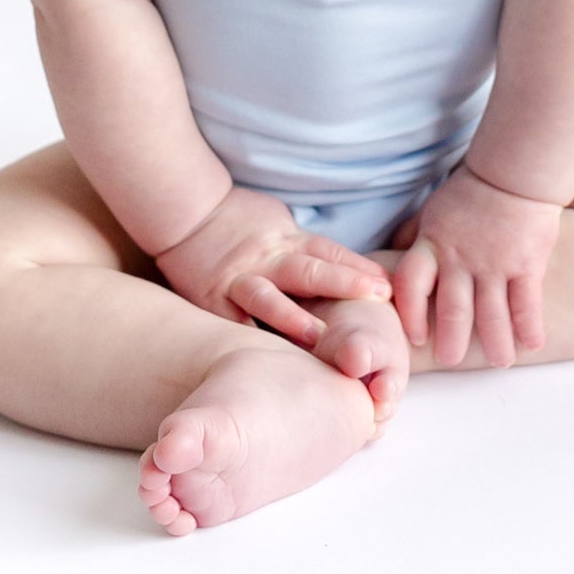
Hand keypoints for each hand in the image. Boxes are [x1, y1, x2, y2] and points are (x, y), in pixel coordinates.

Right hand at [153, 185, 391, 345]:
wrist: (186, 211)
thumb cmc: (237, 218)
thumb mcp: (278, 222)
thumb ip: (304, 248)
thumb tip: (343, 268)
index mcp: (287, 240)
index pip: (329, 252)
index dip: (358, 267)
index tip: (387, 286)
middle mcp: (267, 259)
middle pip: (310, 269)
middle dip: (344, 283)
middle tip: (377, 297)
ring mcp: (239, 279)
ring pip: (268, 297)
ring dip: (294, 318)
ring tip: (319, 337)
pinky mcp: (211, 299)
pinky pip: (230, 321)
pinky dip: (245, 340)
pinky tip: (261, 363)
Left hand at [390, 165, 563, 367]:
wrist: (512, 173)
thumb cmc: (469, 193)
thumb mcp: (431, 211)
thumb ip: (413, 238)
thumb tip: (388, 257)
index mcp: (433, 244)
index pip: (411, 283)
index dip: (410, 313)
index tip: (415, 337)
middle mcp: (460, 258)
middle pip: (452, 309)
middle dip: (451, 341)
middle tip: (451, 360)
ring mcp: (494, 264)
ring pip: (491, 314)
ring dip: (495, 343)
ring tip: (500, 362)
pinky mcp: (526, 264)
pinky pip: (526, 303)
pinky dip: (529, 327)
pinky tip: (532, 344)